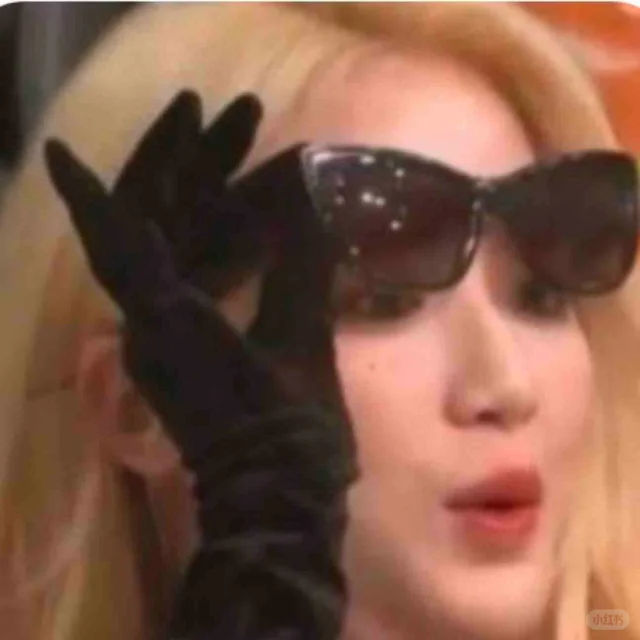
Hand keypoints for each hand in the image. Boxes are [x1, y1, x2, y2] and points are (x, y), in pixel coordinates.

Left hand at [44, 90, 356, 638]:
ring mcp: (166, 335)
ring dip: (201, 195)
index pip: (121, 246)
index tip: (60, 151)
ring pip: (170, 245)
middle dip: (178, 166)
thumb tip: (308, 207)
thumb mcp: (302, 351)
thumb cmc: (290, 435)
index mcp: (169, 326)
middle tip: (219, 115)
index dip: (93, 196)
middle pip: (147, 227)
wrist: (275, 503)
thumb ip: (299, 275)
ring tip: (239, 145)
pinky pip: (190, 271)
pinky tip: (245, 209)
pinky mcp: (186, 343)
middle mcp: (151, 325)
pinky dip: (214, 234)